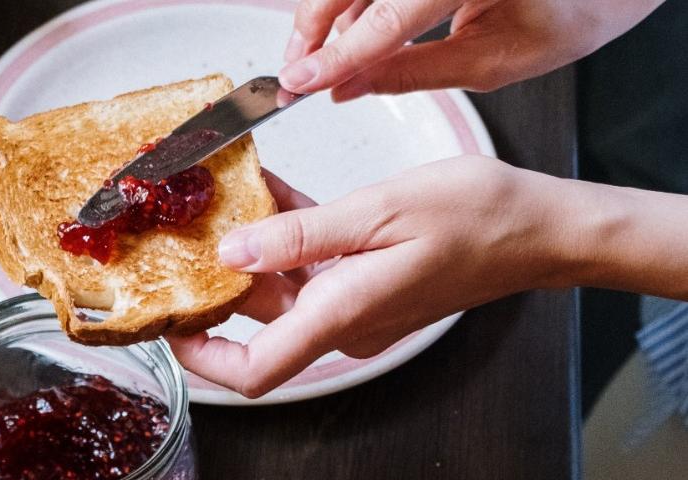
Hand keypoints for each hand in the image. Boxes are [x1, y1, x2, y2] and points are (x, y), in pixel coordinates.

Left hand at [168, 156, 583, 397]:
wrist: (538, 228)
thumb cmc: (476, 218)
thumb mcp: (377, 212)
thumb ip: (299, 236)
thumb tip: (235, 252)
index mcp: (341, 313)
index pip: (255, 371)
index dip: (203, 361)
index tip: (171, 325)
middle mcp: (344, 322)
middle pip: (259, 324)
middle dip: (220, 284)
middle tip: (188, 234)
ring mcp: (357, 307)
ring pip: (283, 290)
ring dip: (253, 249)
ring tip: (229, 199)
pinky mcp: (369, 287)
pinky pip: (313, 270)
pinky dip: (289, 239)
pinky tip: (274, 198)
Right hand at [278, 0, 664, 99]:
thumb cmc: (566, 13)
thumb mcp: (491, 62)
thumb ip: (410, 74)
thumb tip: (347, 89)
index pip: (387, 17)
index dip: (337, 55)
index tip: (301, 82)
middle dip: (312, 28)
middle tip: (296, 72)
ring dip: (324, 15)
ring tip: (317, 60)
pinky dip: (350, 3)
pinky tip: (346, 34)